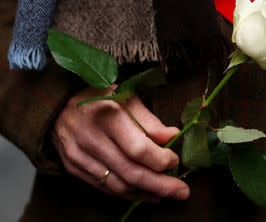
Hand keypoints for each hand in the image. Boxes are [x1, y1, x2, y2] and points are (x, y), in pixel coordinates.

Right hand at [51, 84, 188, 202]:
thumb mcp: (126, 97)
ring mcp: (80, 156)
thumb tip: (173, 136)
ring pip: (118, 184)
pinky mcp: (74, 168)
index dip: (160, 159)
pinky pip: (105, 187)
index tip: (174, 160)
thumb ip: (149, 120)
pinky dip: (128, 193)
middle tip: (182, 191)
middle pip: (130, 171)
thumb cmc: (98, 98)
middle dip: (160, 185)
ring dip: (146, 193)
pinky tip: (145, 193)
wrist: (56, 106)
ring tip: (167, 194)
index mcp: (108, 115)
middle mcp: (92, 139)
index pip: (138, 148)